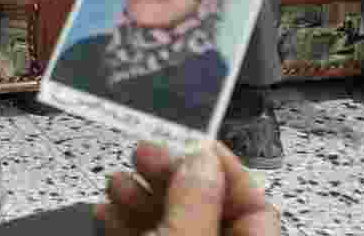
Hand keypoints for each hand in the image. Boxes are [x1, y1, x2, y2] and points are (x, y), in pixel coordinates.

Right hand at [95, 141, 279, 234]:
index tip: (191, 142)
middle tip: (144, 153)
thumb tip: (201, 157)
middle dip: (170, 175)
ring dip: (139, 194)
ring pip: (172, 220)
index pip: (255, 205)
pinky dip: (126, 220)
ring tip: (118, 181)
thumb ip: (195, 197)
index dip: (224, 169)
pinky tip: (108, 209)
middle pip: (207, 207)